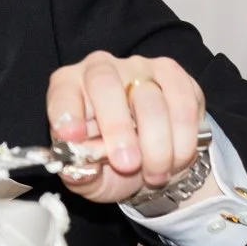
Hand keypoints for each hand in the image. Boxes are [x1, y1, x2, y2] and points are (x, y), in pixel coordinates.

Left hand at [45, 51, 207, 204]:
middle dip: (117, 128)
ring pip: (150, 100)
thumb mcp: (88, 177)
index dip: (66, 112)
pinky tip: (176, 159)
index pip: (62, 92)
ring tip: (155, 175)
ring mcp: (139, 68)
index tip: (71, 136)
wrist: (148, 164)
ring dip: (156, 145)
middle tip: (127, 164)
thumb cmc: (108, 165)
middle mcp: (101, 69)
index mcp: (67, 88)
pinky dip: (183, 139)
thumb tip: (80, 169)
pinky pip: (183, 104)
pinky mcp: (174, 76)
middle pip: (106, 86)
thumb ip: (80, 174)